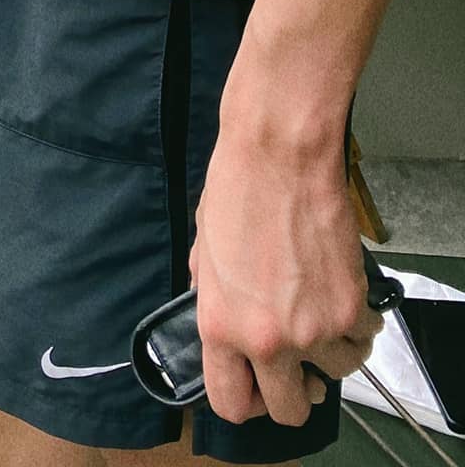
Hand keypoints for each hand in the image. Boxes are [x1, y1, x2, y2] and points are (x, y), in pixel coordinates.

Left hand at [191, 119, 381, 425]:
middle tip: (297, 367)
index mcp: (220, 327)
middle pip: (291, 411)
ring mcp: (314, 330)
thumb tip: (227, 325)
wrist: (279, 156)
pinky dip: (356, 325)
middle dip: (295, 392)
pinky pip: (362, 340)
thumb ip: (214, 299)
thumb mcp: (204, 252)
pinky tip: (339, 294)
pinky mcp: (350, 310)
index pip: (230, 404)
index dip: (245, 402)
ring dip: (330, 353)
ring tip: (319, 313)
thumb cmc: (236, 191)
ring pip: (336, 375)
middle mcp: (269, 341)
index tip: (255, 390)